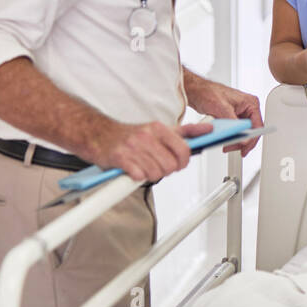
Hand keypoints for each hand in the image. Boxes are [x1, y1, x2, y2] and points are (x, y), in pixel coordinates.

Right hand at [84, 120, 214, 182]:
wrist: (98, 133)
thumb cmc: (130, 135)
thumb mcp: (160, 129)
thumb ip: (186, 131)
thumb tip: (208, 129)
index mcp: (159, 128)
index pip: (184, 149)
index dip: (183, 162)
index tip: (177, 164)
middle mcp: (147, 136)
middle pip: (171, 165)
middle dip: (166, 171)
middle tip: (156, 166)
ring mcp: (133, 147)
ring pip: (156, 173)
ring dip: (150, 175)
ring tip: (143, 167)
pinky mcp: (120, 158)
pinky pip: (139, 176)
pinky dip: (137, 177)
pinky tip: (132, 170)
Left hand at [188, 79, 264, 155]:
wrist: (196, 91)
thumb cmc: (208, 93)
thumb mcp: (223, 109)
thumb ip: (235, 124)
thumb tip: (243, 137)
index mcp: (250, 103)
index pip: (257, 125)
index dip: (251, 139)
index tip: (245, 148)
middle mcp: (247, 108)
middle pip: (251, 131)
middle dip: (242, 141)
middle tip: (232, 148)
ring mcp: (240, 113)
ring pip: (243, 132)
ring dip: (236, 140)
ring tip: (227, 145)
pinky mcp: (233, 117)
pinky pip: (236, 130)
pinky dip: (231, 136)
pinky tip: (225, 140)